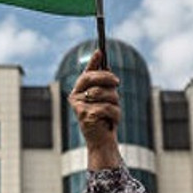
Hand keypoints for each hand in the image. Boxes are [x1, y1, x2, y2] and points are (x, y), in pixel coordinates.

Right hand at [70, 50, 123, 168]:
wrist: (102, 141)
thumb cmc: (104, 119)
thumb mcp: (105, 99)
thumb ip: (104, 84)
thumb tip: (106, 66)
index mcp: (79, 91)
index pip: (86, 73)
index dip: (93, 62)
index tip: (100, 51)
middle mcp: (75, 97)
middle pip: (94, 78)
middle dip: (109, 79)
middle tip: (117, 82)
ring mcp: (79, 106)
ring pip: (105, 93)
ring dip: (115, 102)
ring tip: (113, 111)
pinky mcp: (86, 115)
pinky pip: (108, 107)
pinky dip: (115, 114)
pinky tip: (112, 121)